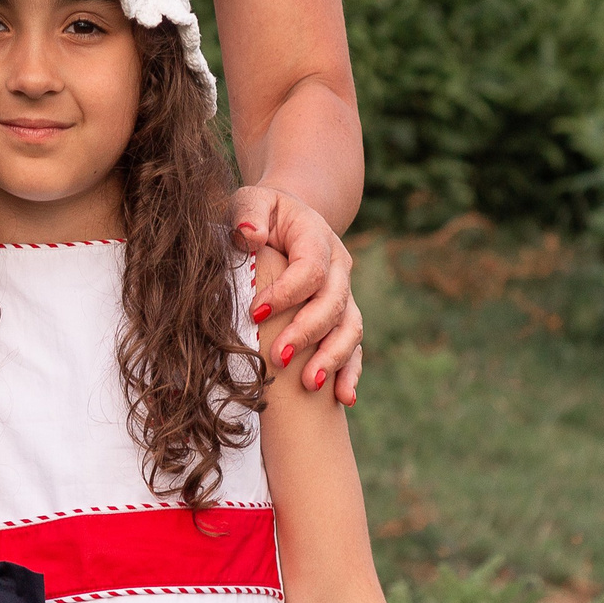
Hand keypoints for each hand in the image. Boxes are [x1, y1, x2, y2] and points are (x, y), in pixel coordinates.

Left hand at [230, 184, 362, 405]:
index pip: (309, 269)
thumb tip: (248, 236)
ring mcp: (344, 295)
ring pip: (350, 328)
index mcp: (317, 238)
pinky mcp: (343, 317)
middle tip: (279, 356)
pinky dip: (351, 373)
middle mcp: (339, 268)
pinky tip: (343, 399)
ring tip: (310, 385)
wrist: (289, 221)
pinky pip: (355, 347)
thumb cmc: (263, 214)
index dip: (286, 293)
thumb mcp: (253, 202)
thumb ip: (249, 214)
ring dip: (333, 358)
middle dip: (308, 332)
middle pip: (334, 303)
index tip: (255, 313)